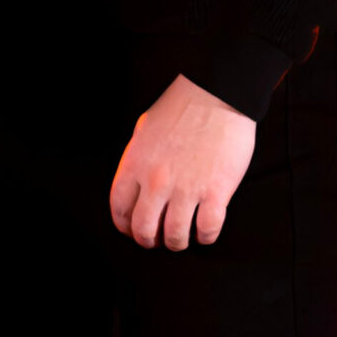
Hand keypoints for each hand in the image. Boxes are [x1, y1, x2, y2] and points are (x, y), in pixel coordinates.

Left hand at [110, 76, 255, 249]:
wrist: (217, 94)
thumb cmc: (182, 106)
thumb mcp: (145, 129)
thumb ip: (138, 158)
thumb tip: (138, 182)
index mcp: (136, 164)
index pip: (119, 209)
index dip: (125, 226)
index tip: (132, 229)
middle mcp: (156, 181)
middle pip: (143, 230)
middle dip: (148, 241)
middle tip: (157, 239)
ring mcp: (186, 188)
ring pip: (176, 237)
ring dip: (177, 242)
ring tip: (182, 237)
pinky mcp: (216, 192)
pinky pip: (207, 230)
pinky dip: (206, 237)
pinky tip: (205, 232)